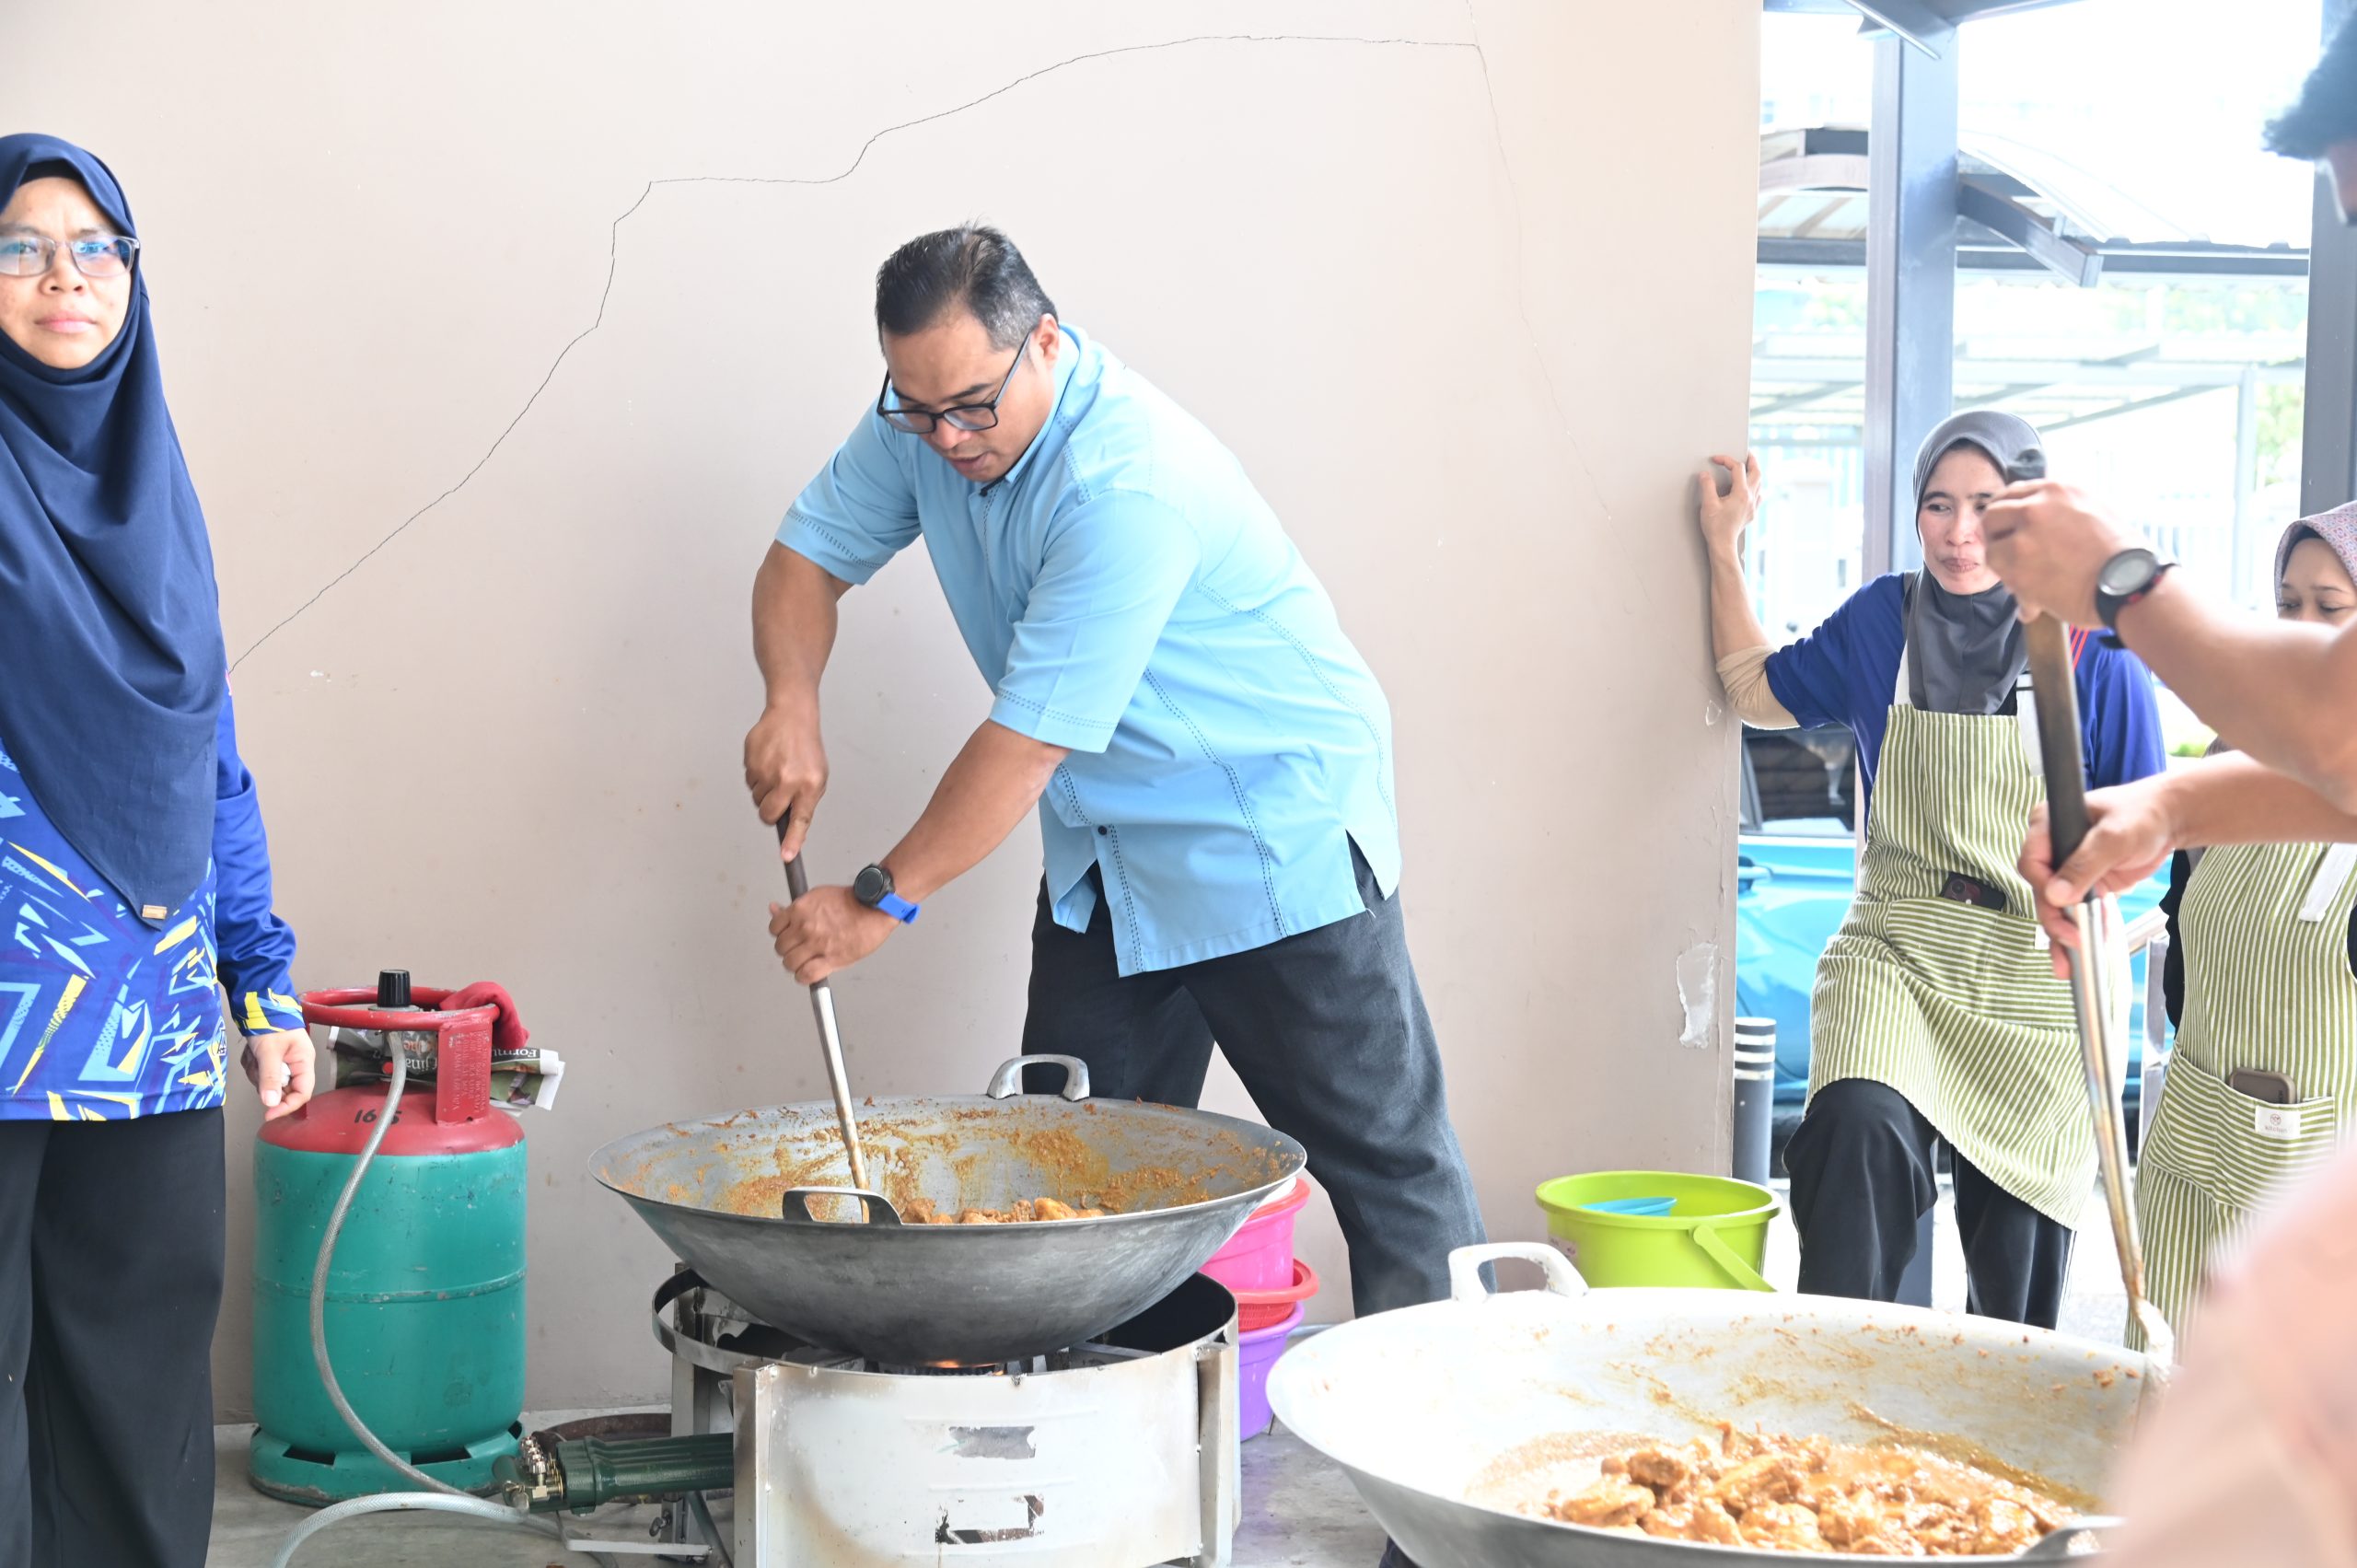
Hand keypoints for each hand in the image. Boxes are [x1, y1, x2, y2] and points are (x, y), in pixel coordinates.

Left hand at [241, 1029, 316, 1120]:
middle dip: (264, 1081)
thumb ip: (270, 1078)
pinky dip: (251, 1064)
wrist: (258, 1006)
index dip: (287, 1106)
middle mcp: (295, 1065)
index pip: (302, 1093)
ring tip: (253, 1054)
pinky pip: (258, 1073)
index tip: (269, 1113)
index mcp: (304, 1062)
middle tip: (256, 1065)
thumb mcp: (269, 1052)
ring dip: (256, 1071)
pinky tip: (251, 1052)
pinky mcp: (269, 1061)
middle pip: (281, 1089)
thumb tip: (270, 1103)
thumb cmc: (270, 1023)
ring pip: (266, 1082)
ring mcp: (282, 1063)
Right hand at [745, 699, 827, 859]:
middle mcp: (788, 780)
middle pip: (768, 814)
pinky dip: (756, 776)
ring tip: (776, 771)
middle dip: (769, 813)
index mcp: (809, 785)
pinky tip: (767, 762)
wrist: (792, 717)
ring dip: (764, 791)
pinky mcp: (751, 763)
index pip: (800, 820)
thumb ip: (805, 802)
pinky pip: (749, 782)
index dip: (792, 840)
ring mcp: (768, 771)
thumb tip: (793, 828)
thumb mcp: (817, 777)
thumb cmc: (806, 748)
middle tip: (776, 799)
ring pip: (757, 798)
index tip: (786, 856)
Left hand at [768, 885, 898, 984]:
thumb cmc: (851, 900)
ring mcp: (817, 944)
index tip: (788, 936)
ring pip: (790, 963)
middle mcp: (805, 928)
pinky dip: (804, 977)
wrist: (874, 907)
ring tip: (805, 961)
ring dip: (795, 964)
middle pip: (781, 948)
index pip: (774, 928)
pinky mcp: (831, 959)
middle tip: (799, 949)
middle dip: (788, 950)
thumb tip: (775, 909)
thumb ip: (794, 907)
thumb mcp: (817, 896)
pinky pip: (806, 975)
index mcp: (800, 910)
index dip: (781, 934)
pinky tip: (808, 973)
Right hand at [1696, 452, 1761, 559]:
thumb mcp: (1708, 504)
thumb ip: (1707, 486)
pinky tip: (1750, 488)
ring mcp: (1753, 505)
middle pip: (1757, 472)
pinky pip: (1759, 495)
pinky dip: (1756, 487)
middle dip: (1751, 460)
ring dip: (1755, 472)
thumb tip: (1705, 475)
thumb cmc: (1716, 527)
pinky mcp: (1751, 512)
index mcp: (1741, 493)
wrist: (1723, 544)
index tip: (1716, 459)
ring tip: (1749, 467)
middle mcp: (1750, 497)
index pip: (1737, 468)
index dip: (1726, 460)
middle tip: (1746, 453)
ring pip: (1760, 483)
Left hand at [1982, 480, 2137, 628]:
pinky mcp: (2016, 563)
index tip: (2007, 529)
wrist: (2129, 582)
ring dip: (2003, 563)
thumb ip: (2063, 508)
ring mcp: (2023, 534)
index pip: (2013, 493)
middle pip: (1993, 514)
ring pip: (1991, 545)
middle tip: (2007, 554)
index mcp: (2056, 489)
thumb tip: (2037, 518)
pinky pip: (1998, 572)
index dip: (2007, 514)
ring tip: (2023, 579)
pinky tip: (2030, 599)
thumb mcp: (2095, 509)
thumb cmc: (2121, 553)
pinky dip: (2011, 586)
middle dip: (1996, 535)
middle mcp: (2036, 506)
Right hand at [2018, 777, 2176, 974]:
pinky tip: (2084, 950)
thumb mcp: (2114, 836)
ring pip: (2058, 906)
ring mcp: (2069, 869)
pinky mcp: (2086, 885)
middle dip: (2055, 918)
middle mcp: (2053, 849)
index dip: (2043, 886)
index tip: (2060, 904)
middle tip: (2071, 939)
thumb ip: (2084, 864)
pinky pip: (2079, 911)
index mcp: (2047, 826)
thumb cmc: (2142, 813)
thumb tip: (2056, 895)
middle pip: (2043, 890)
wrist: (2171, 819)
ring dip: (2063, 933)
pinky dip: (2083, 929)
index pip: (2032, 862)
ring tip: (2067, 963)